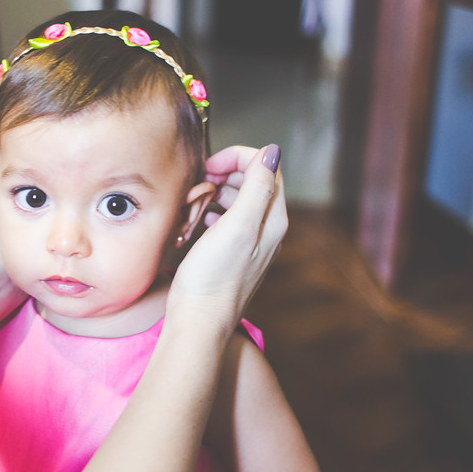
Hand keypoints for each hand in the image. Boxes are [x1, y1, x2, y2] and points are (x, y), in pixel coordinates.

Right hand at [170, 144, 286, 334]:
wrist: (199, 320)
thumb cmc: (213, 277)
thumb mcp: (237, 226)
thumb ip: (255, 188)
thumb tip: (271, 152)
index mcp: (273, 219)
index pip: (267, 167)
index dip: (239, 157)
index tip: (210, 165)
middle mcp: (268, 229)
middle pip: (256, 180)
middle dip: (228, 171)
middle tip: (202, 178)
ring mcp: (252, 242)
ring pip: (242, 199)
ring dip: (220, 189)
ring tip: (199, 196)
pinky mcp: (235, 253)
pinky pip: (230, 219)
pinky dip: (216, 209)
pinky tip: (202, 217)